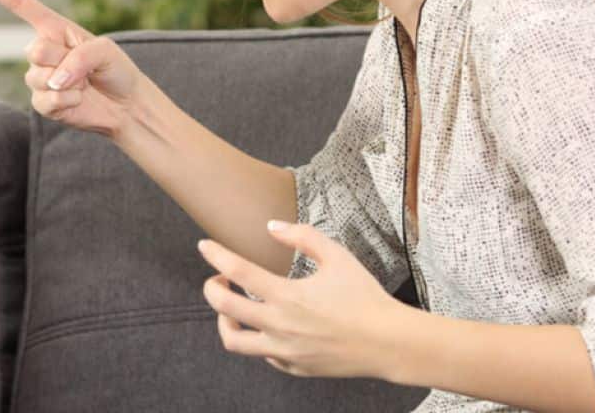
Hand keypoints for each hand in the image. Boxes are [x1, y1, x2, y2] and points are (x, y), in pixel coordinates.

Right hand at [0, 0, 144, 136]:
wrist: (125, 105)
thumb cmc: (115, 69)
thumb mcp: (105, 50)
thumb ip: (79, 58)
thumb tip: (54, 81)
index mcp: (54, 27)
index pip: (19, 4)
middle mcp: (42, 50)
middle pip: (34, 51)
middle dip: (61, 60)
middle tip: (84, 68)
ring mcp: (39, 78)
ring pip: (38, 78)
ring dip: (68, 84)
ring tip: (83, 85)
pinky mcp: (42, 104)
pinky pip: (44, 101)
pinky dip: (66, 102)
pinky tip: (78, 100)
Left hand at [197, 220, 404, 379]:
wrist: (389, 343)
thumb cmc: (365, 297)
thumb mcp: (338, 256)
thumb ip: (302, 237)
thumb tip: (272, 226)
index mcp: (288, 296)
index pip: (237, 271)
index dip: (216, 255)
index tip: (204, 246)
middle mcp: (280, 326)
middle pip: (224, 307)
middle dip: (211, 288)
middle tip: (218, 278)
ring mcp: (285, 352)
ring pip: (234, 341)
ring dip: (224, 320)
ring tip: (231, 307)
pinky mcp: (294, 368)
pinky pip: (263, 355)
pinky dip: (257, 338)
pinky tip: (266, 325)